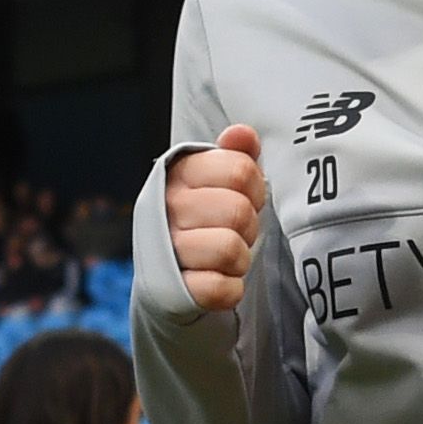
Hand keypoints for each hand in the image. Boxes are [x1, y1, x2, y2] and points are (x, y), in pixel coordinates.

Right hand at [166, 128, 266, 314]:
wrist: (168, 273)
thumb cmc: (202, 219)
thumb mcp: (216, 181)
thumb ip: (234, 155)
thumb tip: (242, 134)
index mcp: (179, 174)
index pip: (241, 171)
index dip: (254, 188)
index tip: (246, 198)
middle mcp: (168, 208)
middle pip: (238, 211)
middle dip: (248, 226)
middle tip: (235, 231)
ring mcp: (168, 249)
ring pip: (229, 249)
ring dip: (240, 259)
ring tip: (227, 257)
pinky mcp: (175, 289)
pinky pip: (221, 289)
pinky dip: (230, 288)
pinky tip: (219, 279)